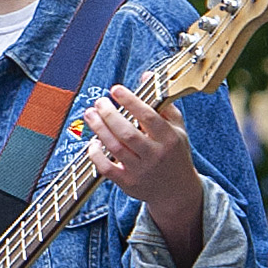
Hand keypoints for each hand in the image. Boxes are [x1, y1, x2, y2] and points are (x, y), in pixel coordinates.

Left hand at [83, 84, 203, 263]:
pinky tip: (92, 141)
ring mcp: (141, 170)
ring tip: (90, 114)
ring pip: (114, 147)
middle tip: (99, 102)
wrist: (177, 190)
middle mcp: (156, 154)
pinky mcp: (128, 183)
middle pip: (127, 132)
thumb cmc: (174, 153)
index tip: (115, 89)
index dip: (130, 101)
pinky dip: (95, 154)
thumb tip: (147, 76)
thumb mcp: (176, 128)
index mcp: (170, 138)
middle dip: (108, 114)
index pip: (149, 116)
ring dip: (98, 129)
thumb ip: (162, 103)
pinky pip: (106, 168)